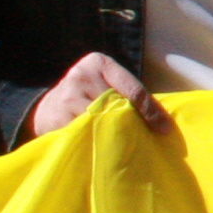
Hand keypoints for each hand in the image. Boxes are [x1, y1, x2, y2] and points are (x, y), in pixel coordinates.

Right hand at [26, 54, 172, 141]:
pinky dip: (96, 142)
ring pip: (101, 121)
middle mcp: (82, 76)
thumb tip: (163, 120)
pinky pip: (85, 134)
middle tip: (147, 140)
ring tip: (125, 146)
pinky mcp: (57, 117)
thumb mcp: (105, 85)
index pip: (133, 89)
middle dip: (133, 123)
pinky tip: (103, 149)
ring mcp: (67, 97)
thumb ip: (127, 94)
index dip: (151, 111)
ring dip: (115, 135)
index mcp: (99, 63)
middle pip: (117, 105)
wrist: (47, 108)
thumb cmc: (87, 96)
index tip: (164, 128)